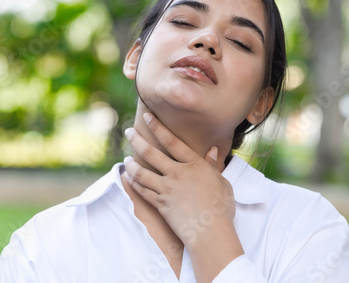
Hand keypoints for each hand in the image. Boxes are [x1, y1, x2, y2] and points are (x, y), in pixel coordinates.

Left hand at [123, 112, 235, 246]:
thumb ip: (213, 166)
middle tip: (128, 132)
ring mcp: (167, 189)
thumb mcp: (222, 183)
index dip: (158, 127)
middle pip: (152, 153)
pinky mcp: (160, 204)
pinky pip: (143, 190)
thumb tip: (213, 151)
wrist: (210, 232)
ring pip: (142, 172)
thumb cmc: (221, 208)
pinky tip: (129, 178)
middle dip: (138, 140)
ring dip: (132, 164)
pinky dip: (134, 183)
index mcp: (194, 165)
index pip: (172, 141)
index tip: (148, 117)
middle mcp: (177, 174)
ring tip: (126, 159)